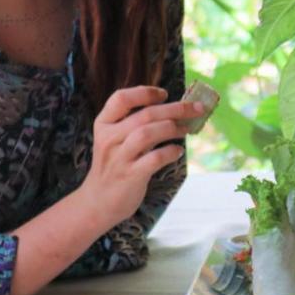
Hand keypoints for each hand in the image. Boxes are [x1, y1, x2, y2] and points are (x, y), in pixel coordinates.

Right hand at [77, 86, 197, 228]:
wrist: (97, 201)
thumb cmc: (115, 164)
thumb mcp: (115, 139)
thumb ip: (135, 123)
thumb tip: (176, 107)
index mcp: (104, 124)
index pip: (120, 98)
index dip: (145, 92)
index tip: (164, 94)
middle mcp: (108, 138)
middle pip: (144, 115)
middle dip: (175, 108)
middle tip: (197, 108)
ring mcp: (118, 158)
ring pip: (146, 133)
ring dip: (173, 128)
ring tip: (187, 129)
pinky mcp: (130, 176)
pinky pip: (154, 159)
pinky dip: (170, 152)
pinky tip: (178, 151)